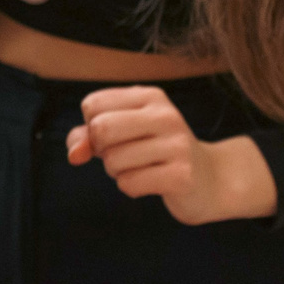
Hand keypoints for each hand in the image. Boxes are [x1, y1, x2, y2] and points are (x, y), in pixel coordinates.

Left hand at [67, 86, 277, 223]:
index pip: (92, 105)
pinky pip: (128, 184)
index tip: (113, 136)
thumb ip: (87, 137)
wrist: (209, 178)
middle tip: (121, 155)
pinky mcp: (181, 175)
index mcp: (150, 96)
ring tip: (141, 168)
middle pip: (100, 129)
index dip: (91, 127)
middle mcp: (165, 115)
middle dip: (101, 150)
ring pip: (112, 160)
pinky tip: (152, 182)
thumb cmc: (155, 152)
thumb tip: (74, 153)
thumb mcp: (123, 134)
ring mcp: (176, 145)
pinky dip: (131, 187)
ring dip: (116, 172)